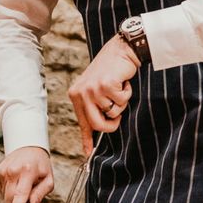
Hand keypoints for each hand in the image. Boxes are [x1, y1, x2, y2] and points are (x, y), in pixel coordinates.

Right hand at [0, 146, 53, 202]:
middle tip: (27, 201)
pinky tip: (15, 182)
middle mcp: (13, 170)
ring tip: (22, 185)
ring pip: (5, 196)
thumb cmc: (40, 164)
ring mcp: (3, 170)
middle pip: (10, 198)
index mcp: (27, 171)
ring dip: (13, 197)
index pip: (20, 194)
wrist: (28, 147)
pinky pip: (1, 190)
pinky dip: (8, 191)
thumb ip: (39, 195)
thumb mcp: (48, 179)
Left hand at [68, 34, 138, 154]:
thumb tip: (93, 134)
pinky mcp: (107, 85)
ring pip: (113, 112)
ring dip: (121, 102)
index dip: (87, 138)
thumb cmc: (110, 71)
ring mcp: (94, 89)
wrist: (120, 50)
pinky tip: (122, 81)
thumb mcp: (95, 89)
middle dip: (112, 125)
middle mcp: (82, 92)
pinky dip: (127, 93)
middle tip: (118, 116)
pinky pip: (122, 101)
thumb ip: (93, 108)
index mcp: (76, 94)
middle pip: (97, 124)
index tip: (88, 152)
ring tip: (118, 87)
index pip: (83, 122)